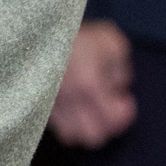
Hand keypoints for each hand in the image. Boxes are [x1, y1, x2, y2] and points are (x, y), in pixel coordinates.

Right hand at [49, 20, 136, 148]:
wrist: (39, 29)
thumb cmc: (79, 34)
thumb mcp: (110, 42)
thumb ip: (121, 69)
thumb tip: (118, 88)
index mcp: (88, 84)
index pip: (112, 120)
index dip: (125, 114)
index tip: (126, 100)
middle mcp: (67, 99)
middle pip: (93, 136)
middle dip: (107, 125)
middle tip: (110, 107)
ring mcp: (50, 104)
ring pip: (71, 135)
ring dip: (86, 127)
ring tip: (91, 109)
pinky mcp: (39, 104)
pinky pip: (55, 126)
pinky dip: (68, 121)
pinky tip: (74, 105)